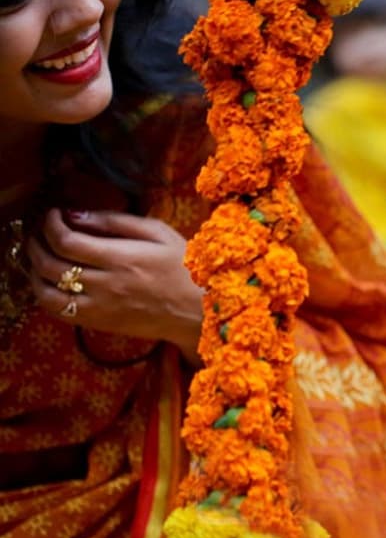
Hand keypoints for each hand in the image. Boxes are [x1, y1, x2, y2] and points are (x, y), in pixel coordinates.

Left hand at [27, 209, 203, 362]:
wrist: (199, 312)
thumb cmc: (185, 267)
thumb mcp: (160, 234)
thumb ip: (117, 221)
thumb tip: (76, 214)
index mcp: (122, 258)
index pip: (67, 241)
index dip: (50, 225)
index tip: (53, 215)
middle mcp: (106, 284)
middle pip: (51, 265)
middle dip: (37, 244)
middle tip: (40, 233)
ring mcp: (100, 307)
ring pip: (47, 293)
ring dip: (34, 272)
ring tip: (39, 257)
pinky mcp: (99, 323)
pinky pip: (58, 312)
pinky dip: (45, 295)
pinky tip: (50, 282)